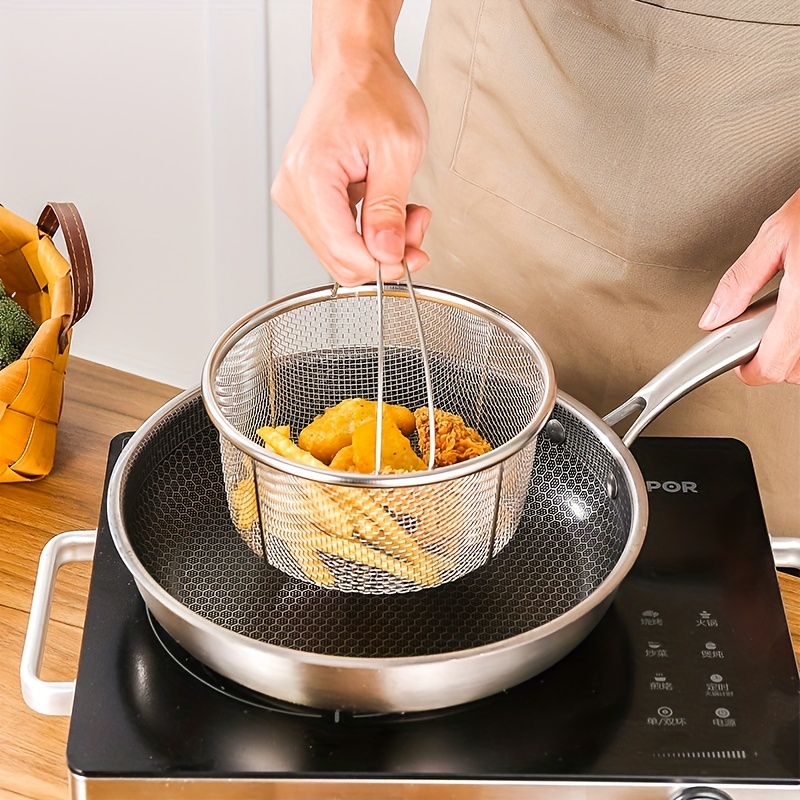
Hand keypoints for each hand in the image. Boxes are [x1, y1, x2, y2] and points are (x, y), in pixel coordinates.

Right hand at [271, 43, 430, 286]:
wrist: (355, 66)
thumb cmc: (374, 92)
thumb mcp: (398, 151)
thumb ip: (390, 209)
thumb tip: (387, 254)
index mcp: (311, 177)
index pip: (344, 251)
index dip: (384, 264)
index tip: (414, 255)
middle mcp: (295, 192)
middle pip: (340, 260)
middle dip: (385, 256)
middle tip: (416, 228)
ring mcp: (298, 198)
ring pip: (342, 254)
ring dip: (380, 245)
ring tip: (407, 213)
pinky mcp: (308, 200)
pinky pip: (340, 237)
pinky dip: (370, 235)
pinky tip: (389, 212)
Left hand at [699, 188, 799, 384]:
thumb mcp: (777, 234)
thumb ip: (741, 281)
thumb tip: (715, 316)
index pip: (773, 367)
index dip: (749, 368)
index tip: (740, 360)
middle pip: (797, 371)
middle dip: (776, 356)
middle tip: (765, 327)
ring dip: (798, 349)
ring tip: (793, 312)